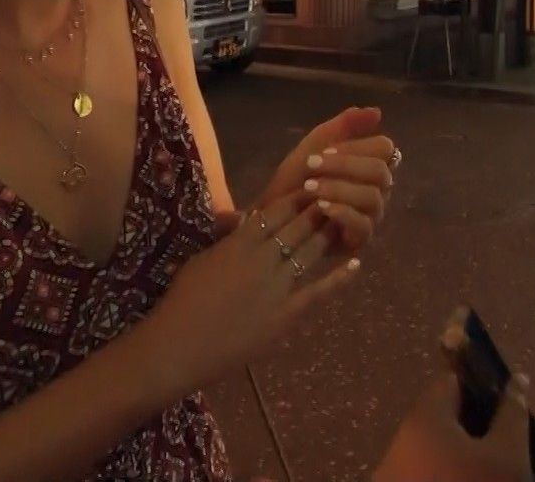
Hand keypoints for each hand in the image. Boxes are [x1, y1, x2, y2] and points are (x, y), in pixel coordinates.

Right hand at [138, 193, 358, 397]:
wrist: (178, 347)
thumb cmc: (181, 302)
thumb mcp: (200, 260)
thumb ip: (226, 239)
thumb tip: (244, 218)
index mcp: (239, 243)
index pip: (275, 212)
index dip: (296, 198)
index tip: (311, 186)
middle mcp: (262, 259)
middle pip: (298, 227)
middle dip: (318, 210)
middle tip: (337, 195)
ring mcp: (276, 287)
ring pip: (310, 253)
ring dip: (328, 234)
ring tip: (344, 219)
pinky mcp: (285, 315)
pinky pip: (317, 292)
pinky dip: (338, 277)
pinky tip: (356, 263)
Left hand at [258, 106, 396, 250]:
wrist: (271, 216)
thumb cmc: (295, 180)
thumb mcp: (313, 146)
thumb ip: (343, 126)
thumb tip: (377, 112)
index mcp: (369, 164)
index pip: (384, 148)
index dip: (356, 147)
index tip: (324, 150)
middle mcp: (377, 189)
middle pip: (380, 172)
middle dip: (345, 166)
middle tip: (312, 165)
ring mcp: (371, 215)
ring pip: (373, 197)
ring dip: (340, 188)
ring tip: (311, 188)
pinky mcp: (360, 239)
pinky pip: (364, 225)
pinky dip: (343, 212)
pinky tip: (321, 207)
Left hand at [374, 373, 533, 481]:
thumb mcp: (507, 455)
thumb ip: (512, 413)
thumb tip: (515, 381)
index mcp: (423, 419)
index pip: (451, 380)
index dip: (483, 386)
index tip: (510, 405)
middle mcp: (399, 443)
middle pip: (442, 419)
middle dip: (477, 428)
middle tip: (510, 446)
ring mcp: (391, 475)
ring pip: (435, 452)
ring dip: (464, 458)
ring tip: (495, 473)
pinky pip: (426, 475)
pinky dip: (449, 476)